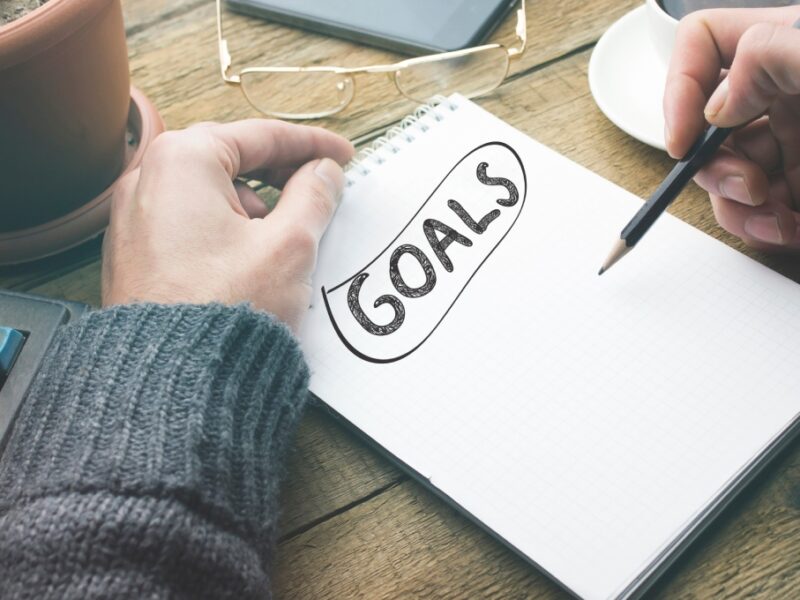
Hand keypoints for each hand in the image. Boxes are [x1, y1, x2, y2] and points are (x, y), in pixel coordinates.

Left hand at [102, 120, 353, 330]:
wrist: (173, 383)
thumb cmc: (227, 308)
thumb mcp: (290, 246)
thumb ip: (314, 196)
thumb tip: (324, 173)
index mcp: (182, 160)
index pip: (261, 137)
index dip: (311, 146)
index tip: (344, 157)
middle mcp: (146, 180)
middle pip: (232, 162)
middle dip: (281, 178)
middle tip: (320, 193)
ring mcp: (134, 220)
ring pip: (212, 197)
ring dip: (256, 209)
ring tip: (286, 242)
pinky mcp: (136, 256)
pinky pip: (192, 226)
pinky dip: (227, 233)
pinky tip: (252, 263)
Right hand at [663, 7, 799, 249]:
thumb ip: (766, 57)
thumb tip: (718, 105)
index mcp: (784, 49)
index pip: (703, 43)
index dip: (678, 87)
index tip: (683, 138)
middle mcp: (782, 93)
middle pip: (703, 123)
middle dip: (710, 164)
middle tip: (745, 182)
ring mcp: (791, 141)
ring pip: (723, 174)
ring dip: (733, 205)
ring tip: (772, 214)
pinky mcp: (799, 185)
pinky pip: (756, 210)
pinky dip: (762, 227)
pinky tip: (788, 227)